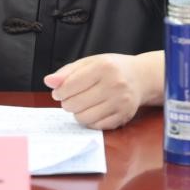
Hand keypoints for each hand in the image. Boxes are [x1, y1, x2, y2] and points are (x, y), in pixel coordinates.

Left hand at [43, 52, 161, 129]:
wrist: (140, 77)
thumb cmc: (111, 69)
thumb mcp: (89, 63)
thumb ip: (67, 72)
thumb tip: (49, 82)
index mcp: (103, 67)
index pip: (69, 86)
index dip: (59, 92)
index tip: (59, 92)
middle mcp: (114, 84)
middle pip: (74, 104)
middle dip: (67, 103)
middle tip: (72, 98)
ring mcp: (120, 102)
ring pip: (83, 118)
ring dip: (77, 113)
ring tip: (81, 104)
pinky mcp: (123, 116)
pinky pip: (96, 126)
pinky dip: (89, 121)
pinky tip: (93, 110)